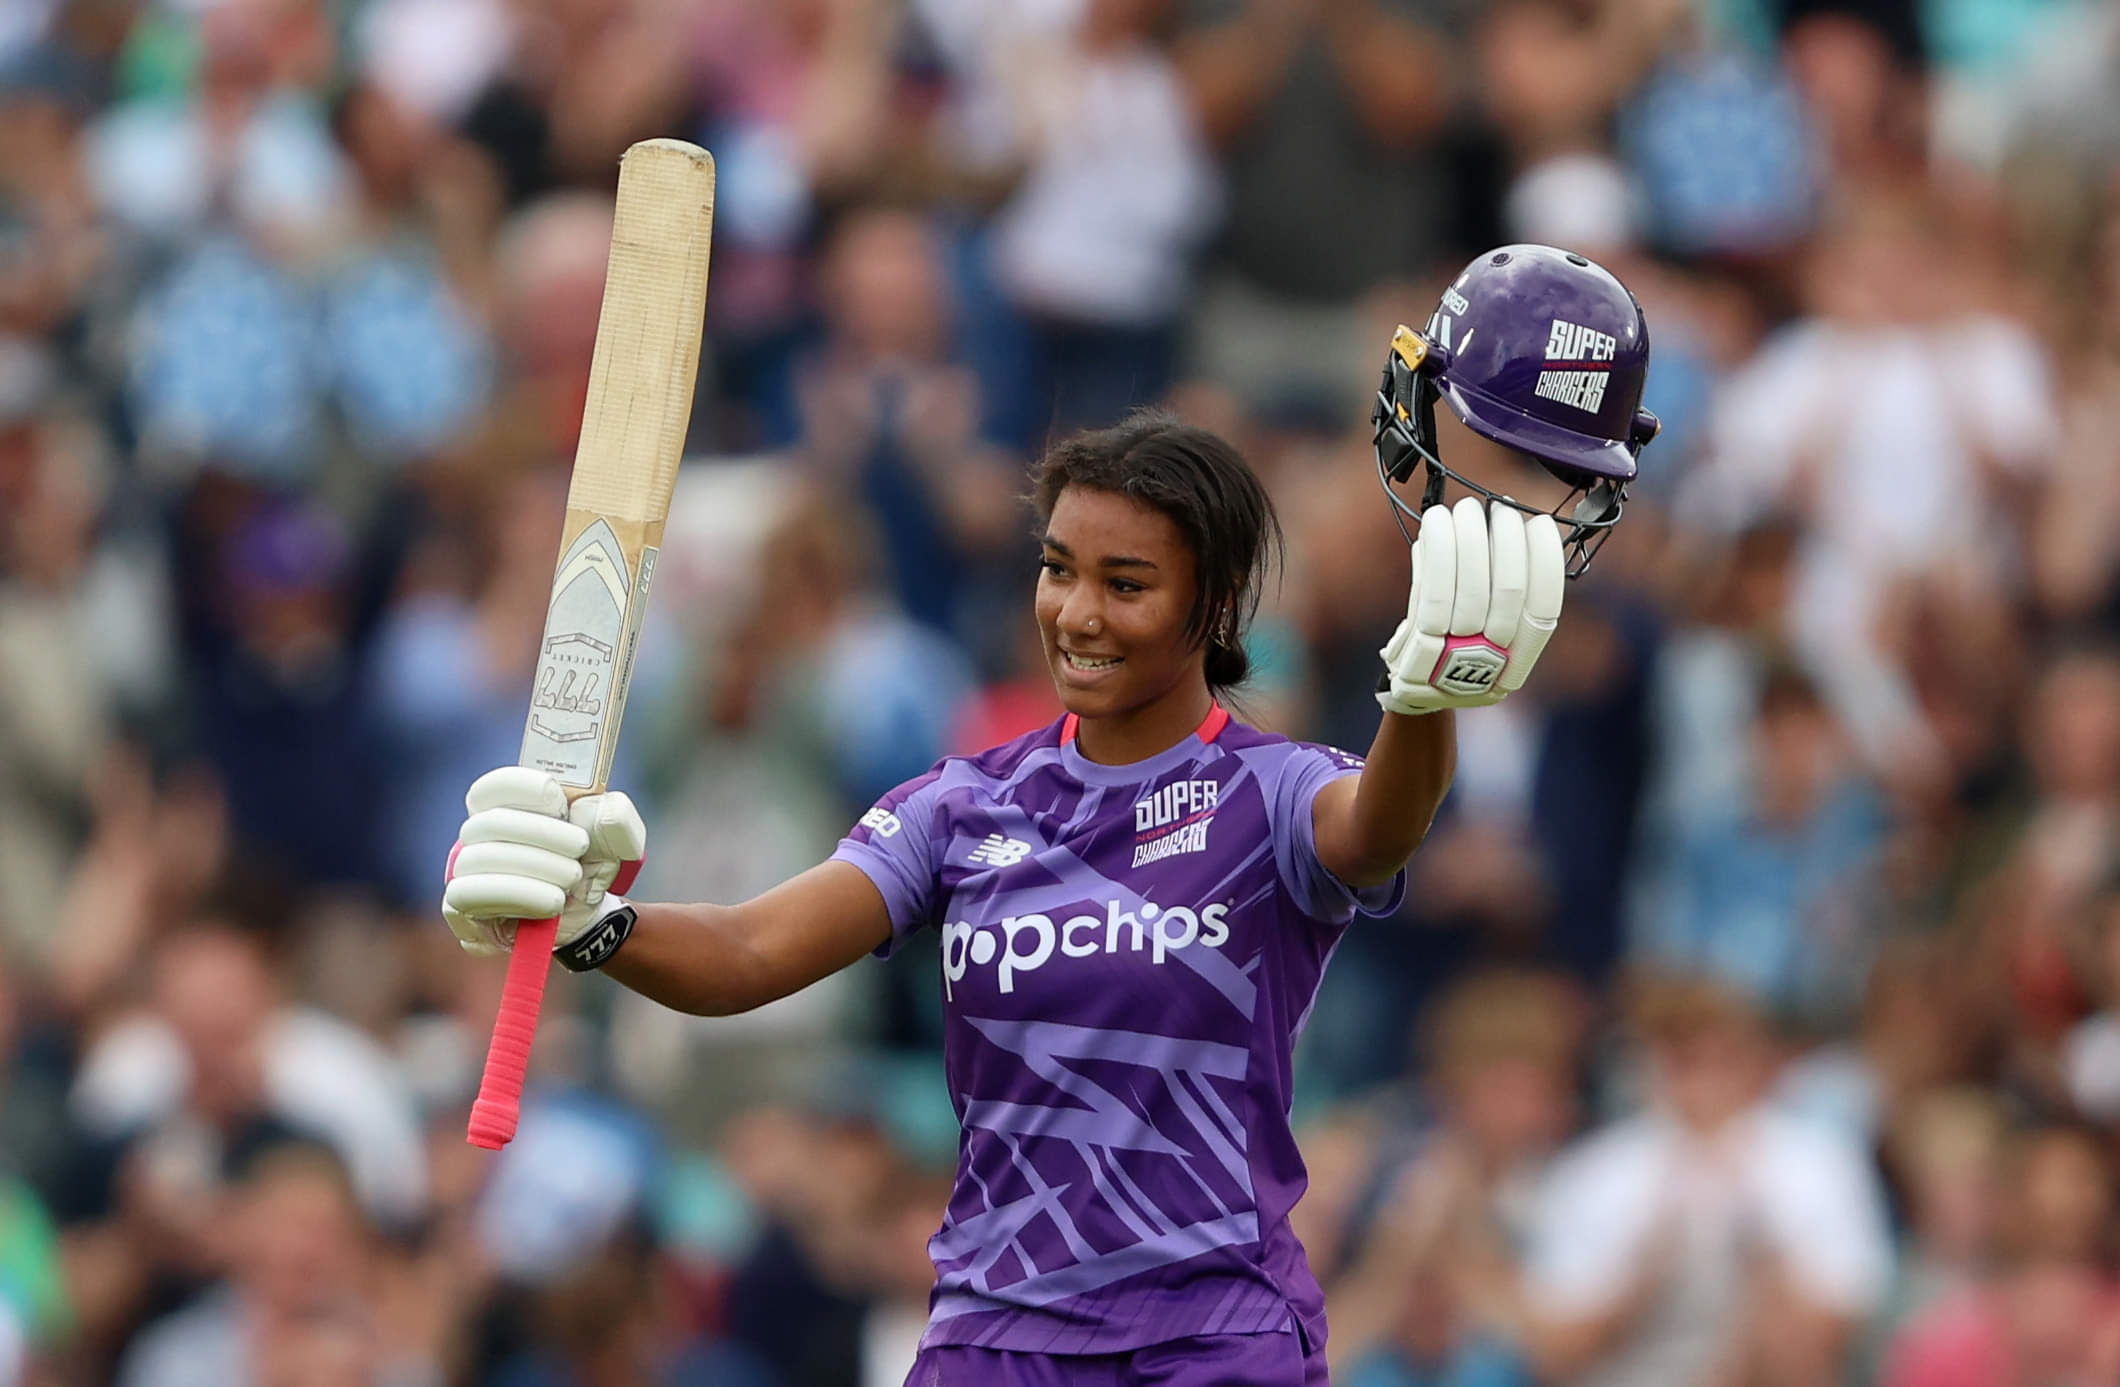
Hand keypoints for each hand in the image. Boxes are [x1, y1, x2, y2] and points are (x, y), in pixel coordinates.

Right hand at [441, 767, 646, 955]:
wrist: (588, 912)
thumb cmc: (590, 863)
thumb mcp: (614, 836)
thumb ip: (614, 816)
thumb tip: (598, 810)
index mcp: (504, 807)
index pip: (492, 787)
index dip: (522, 788)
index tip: (558, 801)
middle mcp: (476, 836)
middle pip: (491, 823)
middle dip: (543, 835)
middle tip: (580, 848)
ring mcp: (464, 871)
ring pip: (480, 859)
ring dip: (535, 868)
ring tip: (571, 879)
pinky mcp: (461, 908)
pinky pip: (468, 896)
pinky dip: (518, 895)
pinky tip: (551, 902)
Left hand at [1377, 497, 1563, 714]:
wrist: (1411, 686)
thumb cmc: (1451, 641)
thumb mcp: (1484, 622)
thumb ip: (1500, 584)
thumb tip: (1512, 525)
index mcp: (1518, 662)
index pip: (1545, 609)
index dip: (1545, 562)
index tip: (1538, 523)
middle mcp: (1493, 669)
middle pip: (1509, 595)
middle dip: (1507, 541)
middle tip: (1500, 507)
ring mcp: (1455, 666)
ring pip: (1471, 591)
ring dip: (1471, 539)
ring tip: (1467, 509)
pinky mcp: (1417, 652)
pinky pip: (1434, 597)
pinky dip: (1438, 553)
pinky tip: (1437, 523)